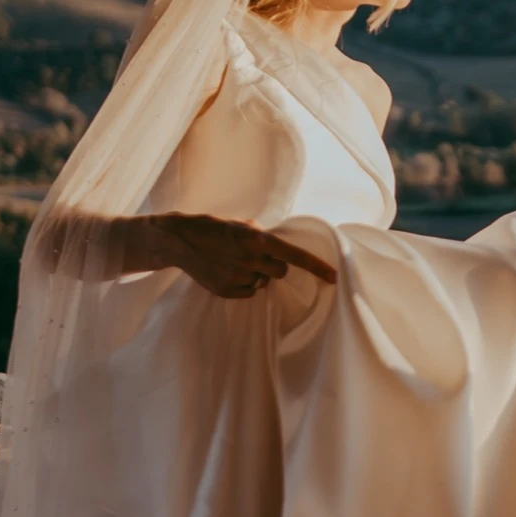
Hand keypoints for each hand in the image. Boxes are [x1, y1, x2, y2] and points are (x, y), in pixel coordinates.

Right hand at [145, 212, 335, 298]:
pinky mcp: (226, 291)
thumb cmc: (216, 228)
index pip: (295, 256)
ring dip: (256, 273)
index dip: (317, 267)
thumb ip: (264, 237)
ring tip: (234, 260)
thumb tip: (283, 250)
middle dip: (274, 265)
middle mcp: (250, 260)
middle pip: (280, 271)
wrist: (180, 240)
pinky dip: (243, 283)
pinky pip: (249, 292)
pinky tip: (227, 271)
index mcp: (257, 240)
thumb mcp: (242, 224)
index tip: (335, 277)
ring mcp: (238, 277)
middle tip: (255, 255)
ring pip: (263, 282)